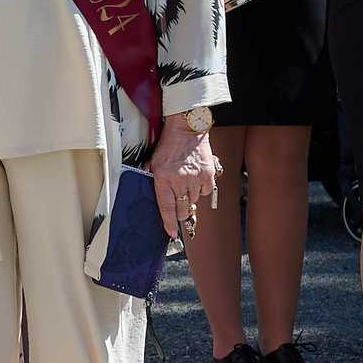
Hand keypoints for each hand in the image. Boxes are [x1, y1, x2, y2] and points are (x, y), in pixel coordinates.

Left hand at [152, 115, 219, 242]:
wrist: (186, 130)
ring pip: (194, 200)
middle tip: (179, 209)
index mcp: (162, 178)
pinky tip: (195, 178)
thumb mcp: (154, 162)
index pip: (166, 207)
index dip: (169, 223)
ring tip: (185, 183)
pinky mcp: (208, 174)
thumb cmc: (169, 146)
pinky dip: (201, 189)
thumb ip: (154, 180)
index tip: (171, 233)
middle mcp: (179, 180)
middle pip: (183, 209)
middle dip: (180, 213)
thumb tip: (155, 198)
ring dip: (190, 197)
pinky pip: (205, 191)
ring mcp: (195, 178)